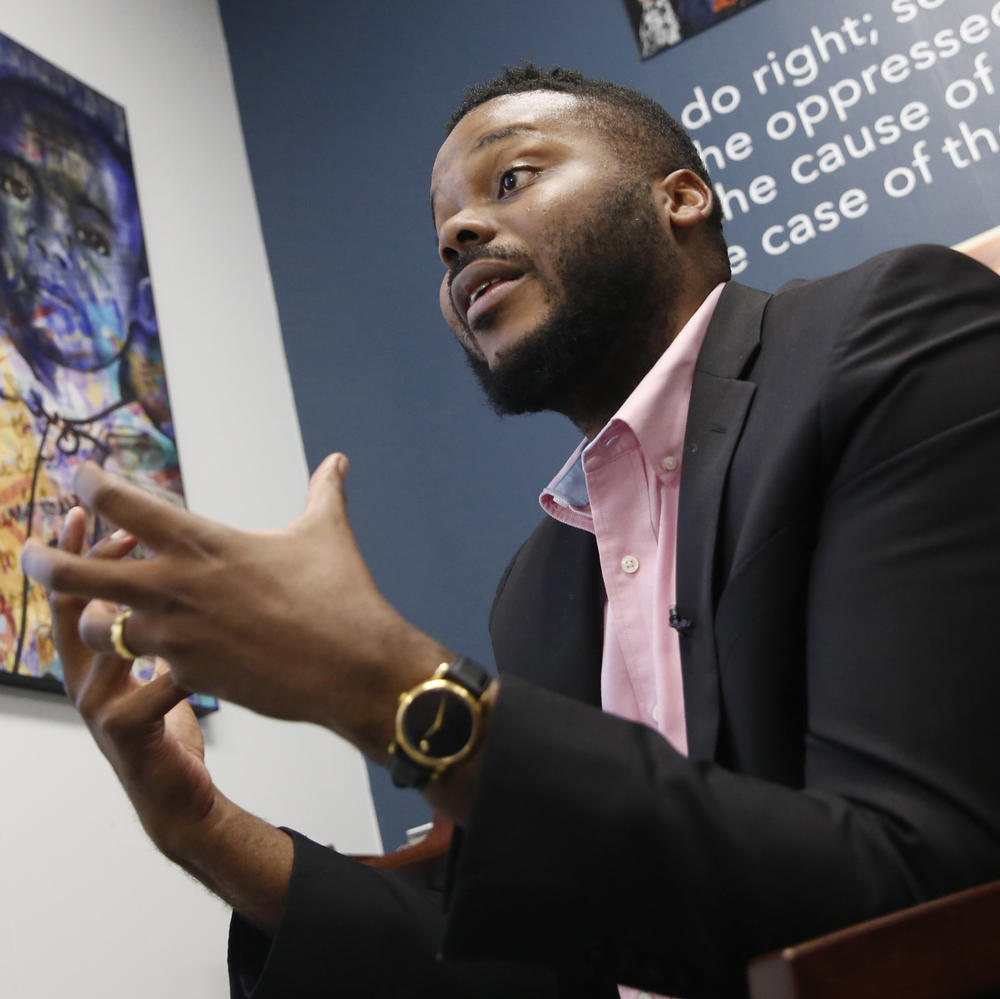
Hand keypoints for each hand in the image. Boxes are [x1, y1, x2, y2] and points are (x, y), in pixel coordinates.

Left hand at [23, 455, 449, 757]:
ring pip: (99, 628)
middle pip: (80, 573)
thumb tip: (338, 459)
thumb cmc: (342, 595)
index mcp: (205, 543)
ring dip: (94, 619)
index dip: (92, 485)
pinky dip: (141, 658)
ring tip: (100, 615)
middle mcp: (178, 587)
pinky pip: (142, 667)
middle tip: (32, 553)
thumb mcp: (326, 533)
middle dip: (46, 561)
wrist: (354, 667)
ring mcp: (178, 637)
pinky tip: (151, 655)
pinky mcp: (190, 677)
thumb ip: (323, 491)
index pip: (125, 505)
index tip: (78, 475)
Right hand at [47, 508, 215, 855]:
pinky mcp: (125, 733)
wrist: (181, 798)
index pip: (71, 594)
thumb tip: (171, 567)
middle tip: (114, 525)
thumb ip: (156, 625)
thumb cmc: (171, 722)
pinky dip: (183, 664)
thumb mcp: (158, 667)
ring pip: (108, 643)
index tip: (85, 508)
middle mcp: (84, 680)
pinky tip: (208, 648)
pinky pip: (155, 686)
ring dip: (134, 606)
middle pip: (73, 609)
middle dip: (85, 562)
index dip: (73, 551)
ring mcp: (98, 708)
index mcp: (91, 661)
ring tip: (163, 575)